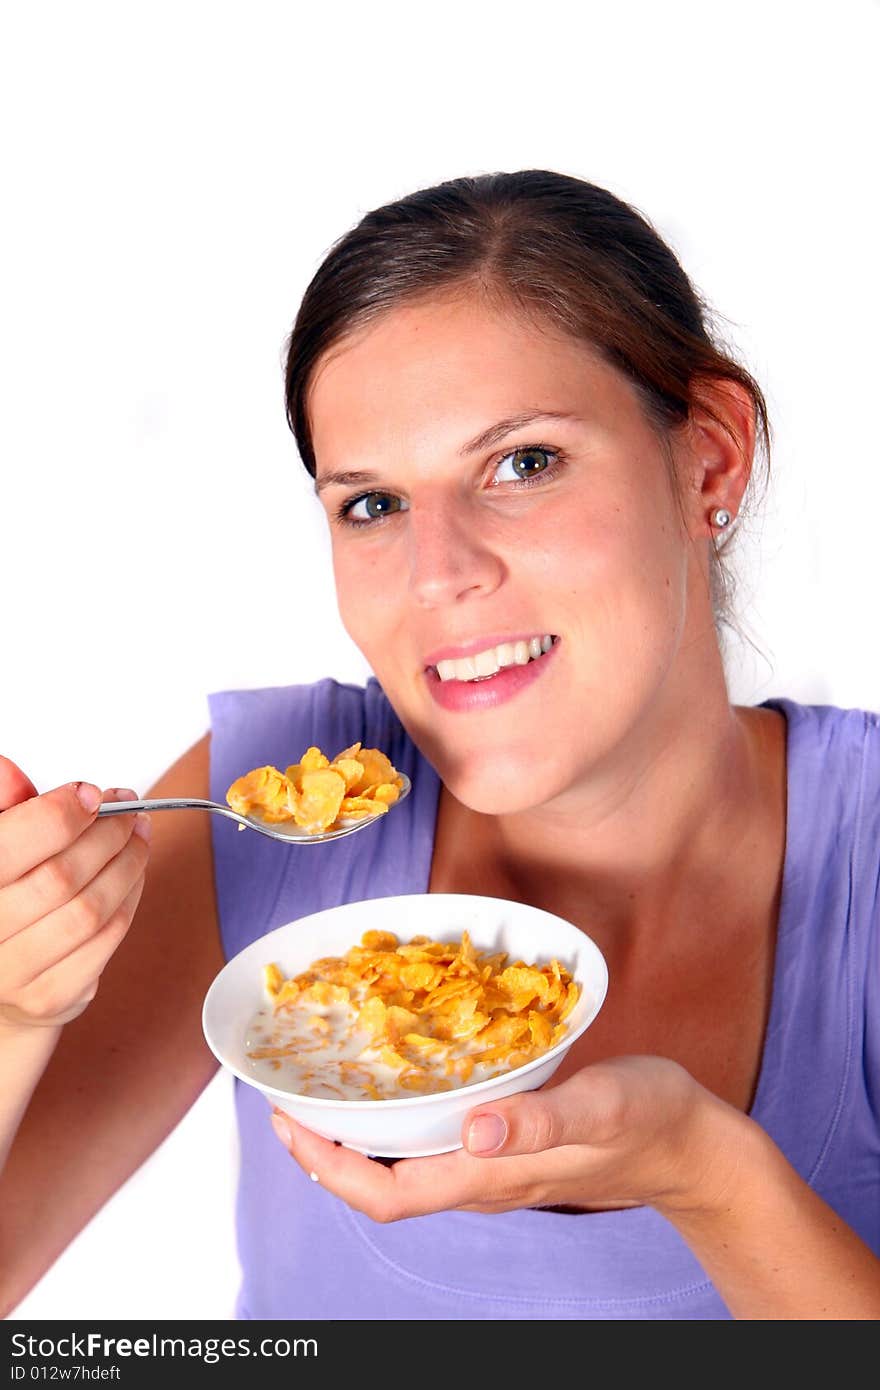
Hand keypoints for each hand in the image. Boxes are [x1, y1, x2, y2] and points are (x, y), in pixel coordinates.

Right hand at [0, 755, 151, 1029]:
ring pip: (89, 911)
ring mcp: (13, 974)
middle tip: (128, 811)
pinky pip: (107, 941)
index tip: (90, 794)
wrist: (0, 982)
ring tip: (138, 837)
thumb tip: (7, 769)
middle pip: (60, 877)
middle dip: (106, 835)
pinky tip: (133, 874)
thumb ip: (4, 809)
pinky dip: (130, 899)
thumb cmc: (2, 900)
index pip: (10, 845)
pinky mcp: (51, 997)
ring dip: (126, 865)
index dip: (59, 814)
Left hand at [269, 1055, 739, 1221]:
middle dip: (328, 1153)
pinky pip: (437, 1150)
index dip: (327, 1166)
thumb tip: (475, 1130)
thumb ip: (540, 1119)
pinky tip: (404, 1089)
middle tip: (291, 1100)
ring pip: (407, 1170)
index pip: (385, 1194)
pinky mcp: (511, 1151)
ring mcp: (497, 1169)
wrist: (692, 1145)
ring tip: (330, 1093)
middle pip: (383, 1187)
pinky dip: (403, 1125)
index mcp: (491, 1175)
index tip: (288, 1124)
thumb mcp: (600, 1107)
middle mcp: (483, 1179)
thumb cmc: (650, 1119)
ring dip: (361, 1141)